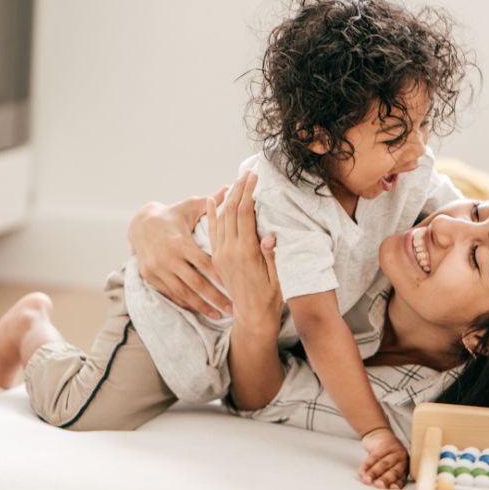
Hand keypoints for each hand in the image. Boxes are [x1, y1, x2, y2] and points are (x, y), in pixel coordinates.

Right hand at [127, 189, 231, 318]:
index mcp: (180, 242)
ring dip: (202, 306)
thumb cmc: (172, 214)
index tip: (236, 286)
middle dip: (215, 297)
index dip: (220, 276)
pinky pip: (171, 295)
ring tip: (220, 315)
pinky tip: (200, 311)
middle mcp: (168, 259)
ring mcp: (158, 271)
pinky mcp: (151, 278)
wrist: (140, 224)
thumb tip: (230, 188)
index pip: (204, 263)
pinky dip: (186, 304)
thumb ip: (211, 202)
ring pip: (183, 293)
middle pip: (196, 283)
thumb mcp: (189, 207)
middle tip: (233, 308)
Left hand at [207, 171, 282, 332]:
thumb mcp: (277, 277)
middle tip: (247, 173)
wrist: (251, 316)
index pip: (245, 213)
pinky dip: (211, 213)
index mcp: (245, 251)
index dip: (249, 192)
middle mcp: (229, 250)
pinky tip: (211, 200)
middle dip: (240, 189)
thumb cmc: (270, 296)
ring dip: (228, 197)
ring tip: (236, 181)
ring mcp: (221, 253)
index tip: (255, 177)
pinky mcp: (217, 258)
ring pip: (221, 218)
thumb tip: (271, 234)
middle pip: (232, 211)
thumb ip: (271, 255)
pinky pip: (212, 231)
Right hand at [359, 427, 408, 489]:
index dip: (398, 484)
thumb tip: (378, 488)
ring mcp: (394, 450)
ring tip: (366, 480)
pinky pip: (374, 456)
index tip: (392, 488)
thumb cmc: (385, 455)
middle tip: (378, 485)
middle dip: (386, 479)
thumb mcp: (389, 466)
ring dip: (374, 473)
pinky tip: (362, 472)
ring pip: (383, 463)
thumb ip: (386, 476)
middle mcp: (402, 458)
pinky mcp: (384, 443)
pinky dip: (367, 465)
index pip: (402, 478)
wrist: (379, 435)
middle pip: (394, 471)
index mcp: (405, 466)